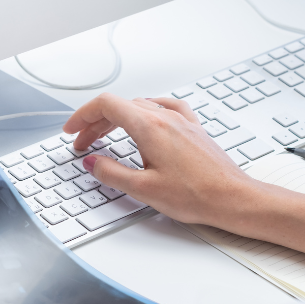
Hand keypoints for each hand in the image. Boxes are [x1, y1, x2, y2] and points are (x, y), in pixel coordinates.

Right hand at [62, 93, 255, 224]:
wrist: (233, 198)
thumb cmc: (196, 195)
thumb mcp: (143, 190)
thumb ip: (111, 173)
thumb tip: (92, 162)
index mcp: (150, 127)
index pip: (106, 105)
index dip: (83, 116)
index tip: (72, 131)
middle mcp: (166, 117)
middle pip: (121, 106)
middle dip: (96, 123)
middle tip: (83, 144)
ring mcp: (182, 121)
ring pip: (141, 106)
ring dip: (118, 118)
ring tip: (107, 136)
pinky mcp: (193, 129)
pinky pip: (165, 108)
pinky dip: (146, 112)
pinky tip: (146, 118)